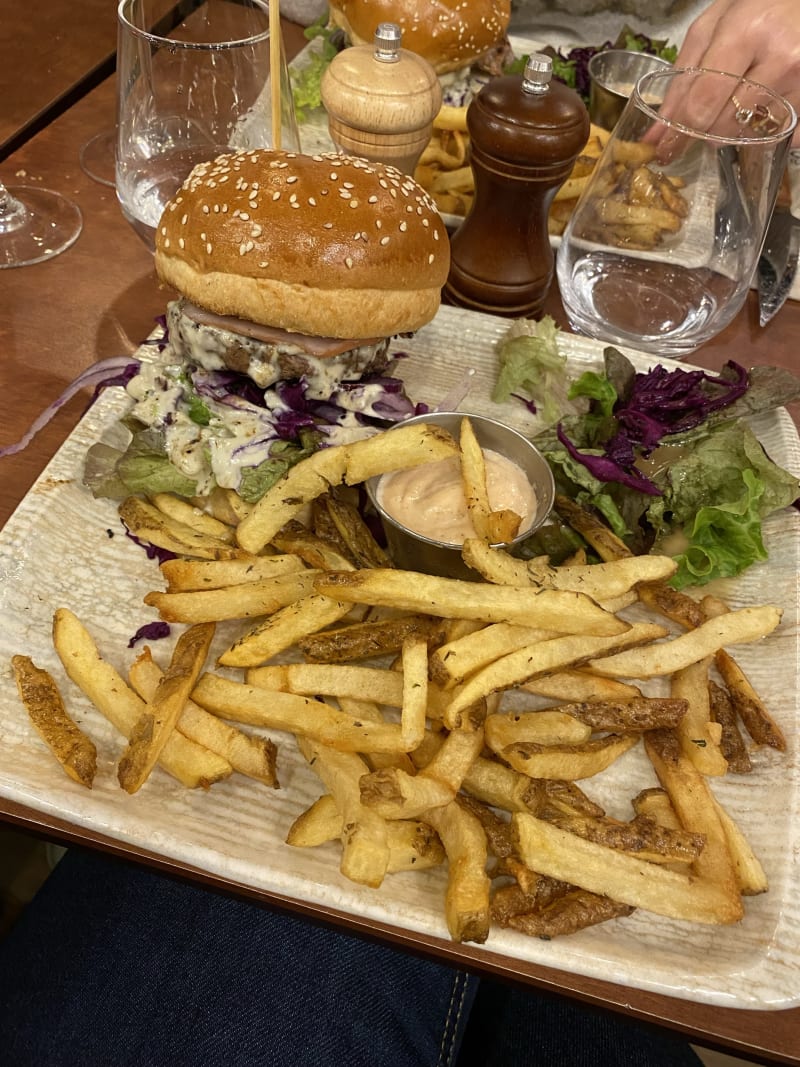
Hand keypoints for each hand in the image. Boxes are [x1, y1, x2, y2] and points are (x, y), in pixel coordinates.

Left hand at [677, 0, 799, 143]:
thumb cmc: (760, 5)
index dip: (679, 131)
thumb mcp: (713, 26)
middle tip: (708, 110)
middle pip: (725, 126)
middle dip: (706, 128)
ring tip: (740, 98)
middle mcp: (781, 59)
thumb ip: (682, 78)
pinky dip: (766, 131)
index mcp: (747, 32)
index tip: (665, 148)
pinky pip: (783, 136)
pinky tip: (765, 106)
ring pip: (752, 136)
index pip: (703, 102)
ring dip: (736, 129)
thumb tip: (657, 134)